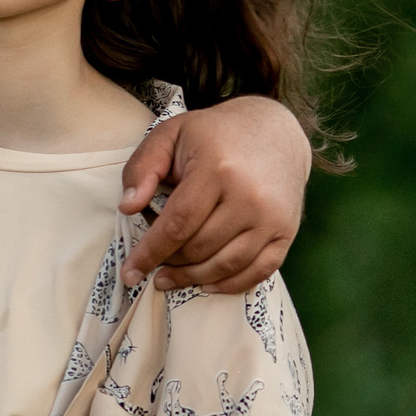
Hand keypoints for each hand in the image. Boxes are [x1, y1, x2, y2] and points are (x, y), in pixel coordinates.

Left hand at [118, 95, 309, 293]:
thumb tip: (128, 207)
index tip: (130, 272)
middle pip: (200, 247)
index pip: (177, 224)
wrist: (274, 130)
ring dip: (193, 278)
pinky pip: (259, 270)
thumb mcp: (169, 135)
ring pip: (226, 264)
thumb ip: (142, 168)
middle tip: (153, 264)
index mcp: (217, 170)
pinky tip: (206, 285)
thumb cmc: (214, 135)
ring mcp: (272, 216)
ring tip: (170, 278)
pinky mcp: (287, 230)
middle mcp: (250, 196)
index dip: (150, 253)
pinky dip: (230, 284)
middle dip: (169, 262)